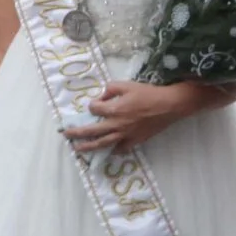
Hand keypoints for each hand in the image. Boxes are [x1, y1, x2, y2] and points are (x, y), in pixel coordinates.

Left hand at [63, 79, 199, 153]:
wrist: (170, 105)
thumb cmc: (148, 93)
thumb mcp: (126, 84)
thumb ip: (110, 88)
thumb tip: (101, 96)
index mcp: (114, 109)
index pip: (94, 109)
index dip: (92, 105)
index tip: (94, 104)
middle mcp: (116, 124)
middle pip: (91, 131)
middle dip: (76, 132)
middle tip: (66, 134)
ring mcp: (125, 134)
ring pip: (103, 143)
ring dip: (88, 146)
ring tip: (78, 148)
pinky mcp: (135, 140)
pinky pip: (121, 149)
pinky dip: (113, 150)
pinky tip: (107, 151)